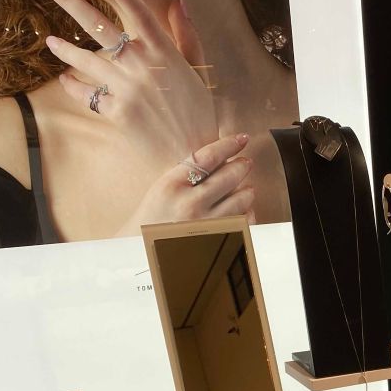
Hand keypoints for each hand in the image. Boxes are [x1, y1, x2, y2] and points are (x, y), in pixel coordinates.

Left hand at [35, 0, 217, 171]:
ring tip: (50, 41)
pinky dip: (75, 87)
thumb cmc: (198, 114)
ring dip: (65, 48)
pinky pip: (88, 93)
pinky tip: (67, 80)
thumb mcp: (198, 73)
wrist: (194, 158)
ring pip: (85, 59)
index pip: (139, 13)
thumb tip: (178, 2)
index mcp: (165, 54)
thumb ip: (187, 36)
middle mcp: (143, 67)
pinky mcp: (117, 112)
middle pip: (99, 26)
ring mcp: (127, 89)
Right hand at [116, 134, 253, 235]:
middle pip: (229, 176)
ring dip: (247, 190)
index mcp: (172, 185)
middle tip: (246, 162)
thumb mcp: (163, 188)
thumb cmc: (153, 218)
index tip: (241, 139)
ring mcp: (206, 224)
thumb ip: (187, 173)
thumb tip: (220, 158)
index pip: (207, 158)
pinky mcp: (217, 239)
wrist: (142, 251)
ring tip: (246, 188)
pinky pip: (244, 221)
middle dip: (242, 166)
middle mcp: (190, 204)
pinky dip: (248, 212)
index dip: (228, 145)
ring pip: (241, 199)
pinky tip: (244, 209)